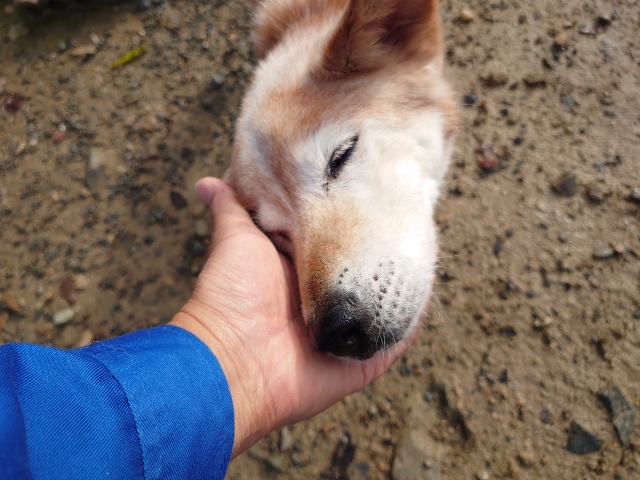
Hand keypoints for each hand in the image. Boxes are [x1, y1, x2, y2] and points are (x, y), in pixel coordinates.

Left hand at [170, 178, 416, 457]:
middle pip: (363, 272)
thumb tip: (205, 182)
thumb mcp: (234, 240)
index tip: (374, 190)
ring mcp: (344, 331)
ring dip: (403, 283)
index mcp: (302, 271)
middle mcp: (325, 300)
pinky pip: (394, 340)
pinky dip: (410, 320)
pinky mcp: (360, 360)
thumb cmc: (230, 295)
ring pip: (383, 304)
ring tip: (423, 248)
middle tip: (408, 217)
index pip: (338, 241)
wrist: (232, 358)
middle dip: (383, 251)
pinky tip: (422, 291)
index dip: (353, 219)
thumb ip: (231, 209)